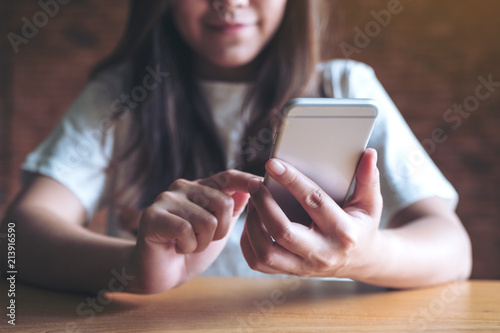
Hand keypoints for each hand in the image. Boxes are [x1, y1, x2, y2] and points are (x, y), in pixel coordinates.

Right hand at [126, 170, 255, 293]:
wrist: (159, 274)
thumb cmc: (190, 251)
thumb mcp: (218, 229)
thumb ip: (232, 209)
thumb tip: (252, 188)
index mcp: (200, 188)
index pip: (228, 176)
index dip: (247, 180)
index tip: (264, 184)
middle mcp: (183, 187)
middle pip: (223, 203)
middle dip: (220, 231)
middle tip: (201, 240)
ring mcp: (166, 198)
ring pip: (207, 220)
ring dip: (202, 242)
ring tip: (187, 243)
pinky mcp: (153, 215)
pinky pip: (187, 230)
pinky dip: (188, 246)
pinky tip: (176, 246)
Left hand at [240, 149, 382, 278]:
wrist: (362, 260)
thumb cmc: (362, 226)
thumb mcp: (370, 203)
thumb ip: (368, 179)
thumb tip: (369, 153)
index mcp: (343, 232)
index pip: (313, 201)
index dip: (292, 180)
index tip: (272, 164)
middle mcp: (322, 253)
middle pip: (283, 232)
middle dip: (264, 205)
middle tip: (254, 184)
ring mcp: (304, 267)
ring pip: (266, 252)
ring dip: (251, 225)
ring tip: (251, 203)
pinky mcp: (291, 272)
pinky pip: (259, 263)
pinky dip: (248, 243)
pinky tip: (250, 223)